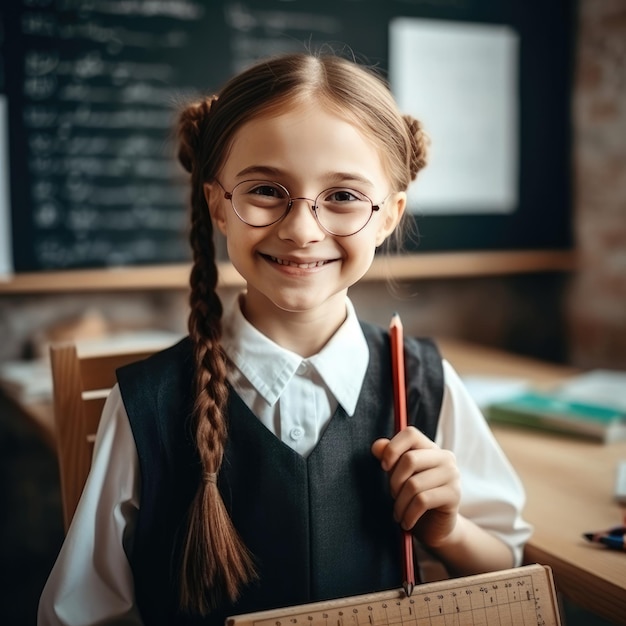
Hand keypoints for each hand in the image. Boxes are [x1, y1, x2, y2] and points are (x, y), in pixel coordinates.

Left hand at [371, 426, 460, 548]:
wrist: (437, 528)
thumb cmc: (415, 497)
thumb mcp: (399, 476)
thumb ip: (389, 458)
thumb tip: (377, 446)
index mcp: (430, 448)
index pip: (410, 434)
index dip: (393, 448)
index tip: (384, 466)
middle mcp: (445, 457)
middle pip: (410, 459)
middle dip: (395, 482)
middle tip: (393, 496)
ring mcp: (452, 475)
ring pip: (414, 484)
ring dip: (400, 503)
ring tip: (398, 513)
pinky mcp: (454, 495)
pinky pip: (422, 500)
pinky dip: (409, 514)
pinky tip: (406, 522)